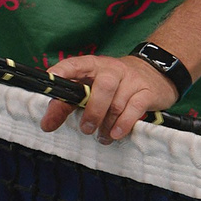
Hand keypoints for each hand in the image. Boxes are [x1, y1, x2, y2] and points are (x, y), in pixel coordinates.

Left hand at [41, 54, 178, 143]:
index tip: (50, 79)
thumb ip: (67, 104)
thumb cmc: (113, 85)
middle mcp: (112, 69)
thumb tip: (47, 124)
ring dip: (107, 123)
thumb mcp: (89, 88)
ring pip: (118, 102)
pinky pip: (135, 108)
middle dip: (93, 110)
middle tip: (86, 129)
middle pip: (103, 86)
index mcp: (91, 65)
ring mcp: (131, 79)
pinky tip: (115, 134)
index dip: (62, 71)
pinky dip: (124, 123)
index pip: (75, 64)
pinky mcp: (147, 92)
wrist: (154, 73)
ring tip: (100, 136)